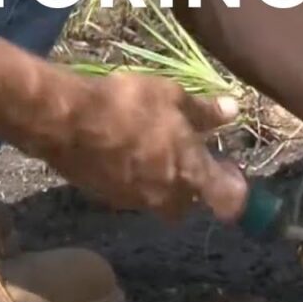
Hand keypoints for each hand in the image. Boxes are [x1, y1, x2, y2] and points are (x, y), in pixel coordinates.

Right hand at [35, 72, 247, 222]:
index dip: (234, 189)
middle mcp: (167, 196)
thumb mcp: (172, 97)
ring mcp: (134, 202)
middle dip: (191, 185)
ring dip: (160, 181)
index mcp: (191, 173)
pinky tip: (122, 151)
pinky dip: (133, 178)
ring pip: (158, 199)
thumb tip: (232, 111)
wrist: (68, 122)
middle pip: (189, 204)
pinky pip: (130, 193)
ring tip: (150, 147)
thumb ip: (204, 111)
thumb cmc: (129, 105)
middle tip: (184, 154)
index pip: (229, 202)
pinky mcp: (106, 199)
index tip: (227, 166)